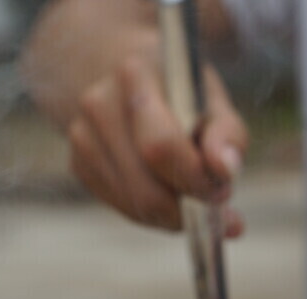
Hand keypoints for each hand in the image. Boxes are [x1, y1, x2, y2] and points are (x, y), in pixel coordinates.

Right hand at [65, 54, 247, 234]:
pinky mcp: (79, 164)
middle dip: (186, 207)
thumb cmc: (182, 94)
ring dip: (173, 214)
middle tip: (213, 204)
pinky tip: (168, 193)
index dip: (195, 178)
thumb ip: (227, 135)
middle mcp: (99, 104)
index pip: (161, 145)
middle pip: (145, 188)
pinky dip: (154, 213)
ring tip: (194, 195)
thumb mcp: (214, 102)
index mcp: (136, 75)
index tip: (223, 189)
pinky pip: (124, 208)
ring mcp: (82, 136)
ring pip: (136, 205)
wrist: (128, 83)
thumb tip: (223, 171)